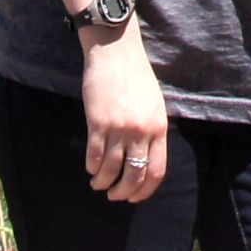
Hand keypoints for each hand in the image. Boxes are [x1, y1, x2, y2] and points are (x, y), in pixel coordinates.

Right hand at [80, 32, 167, 204]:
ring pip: (111, 168)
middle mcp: (141, 132)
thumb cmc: (136, 78)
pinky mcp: (98, 122)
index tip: (134, 197)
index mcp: (159, 128)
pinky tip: (91, 169)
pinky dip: (92, 167)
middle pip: (134, 174)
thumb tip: (145, 159)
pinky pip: (94, 154)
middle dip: (123, 192)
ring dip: (103, 182)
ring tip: (98, 184)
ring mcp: (119, 128)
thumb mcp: (155, 106)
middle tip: (115, 196)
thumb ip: (152, 132)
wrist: (116, 53)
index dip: (144, 190)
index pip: (156, 171)